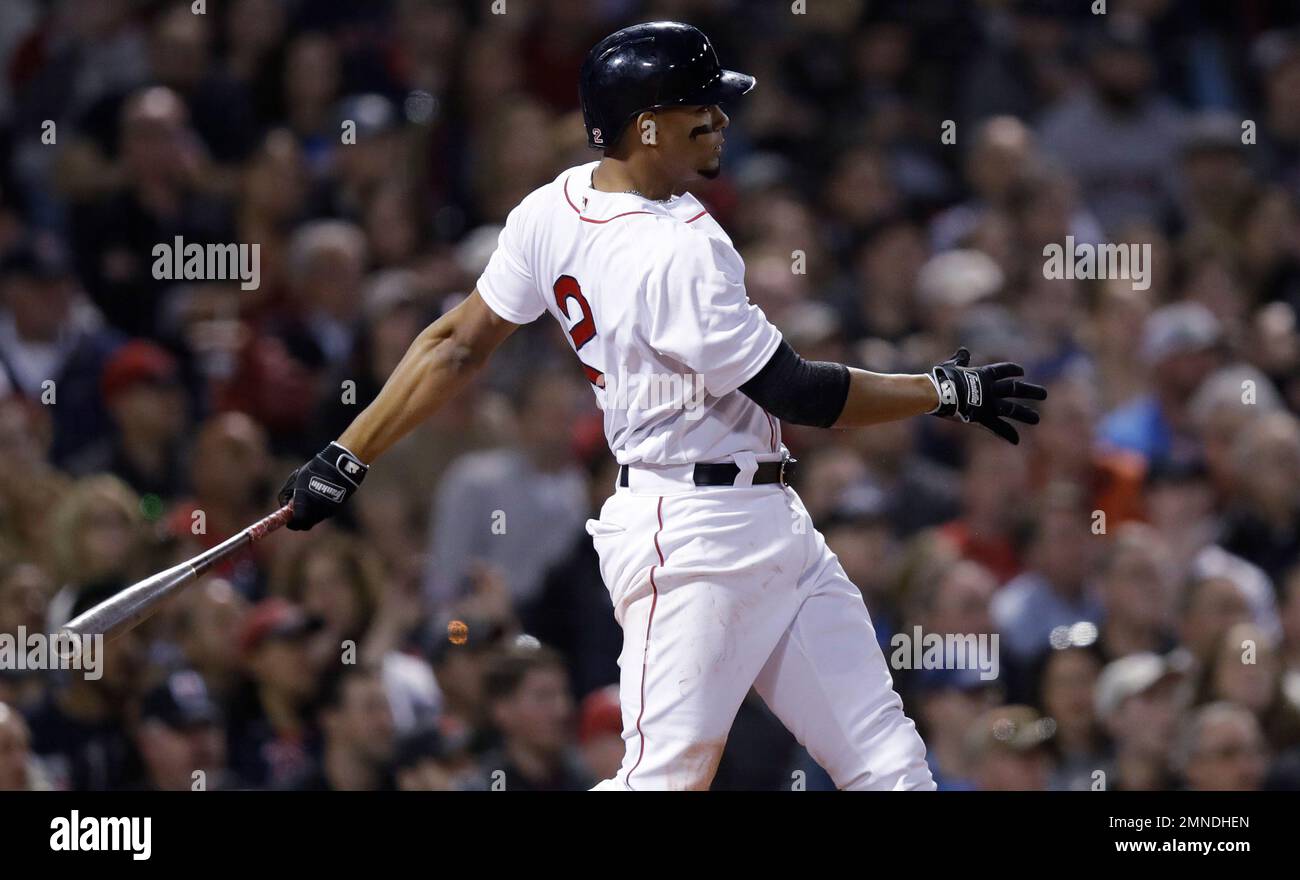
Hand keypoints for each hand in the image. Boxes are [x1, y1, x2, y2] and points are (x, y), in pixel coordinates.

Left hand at [277, 442, 368, 530]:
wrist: (340, 467)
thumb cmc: (315, 471)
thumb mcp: (298, 480)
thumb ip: (292, 494)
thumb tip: (288, 504)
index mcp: (304, 505)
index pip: (296, 523)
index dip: (291, 522)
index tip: (289, 519)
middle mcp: (316, 512)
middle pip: (306, 525)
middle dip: (301, 521)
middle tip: (298, 514)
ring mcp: (327, 511)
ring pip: (316, 519)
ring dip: (311, 514)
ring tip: (311, 500)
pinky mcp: (336, 508)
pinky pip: (325, 513)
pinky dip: (321, 509)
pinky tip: (321, 497)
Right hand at [927, 348, 1046, 444]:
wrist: (940, 392)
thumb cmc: (942, 378)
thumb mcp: (951, 365)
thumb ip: (960, 360)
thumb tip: (963, 351)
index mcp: (984, 374)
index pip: (1004, 370)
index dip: (1013, 370)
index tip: (1021, 372)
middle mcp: (992, 389)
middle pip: (1016, 389)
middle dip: (1031, 391)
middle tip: (1044, 394)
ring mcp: (990, 404)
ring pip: (1013, 410)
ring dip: (1025, 414)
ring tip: (1037, 419)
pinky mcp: (984, 417)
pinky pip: (999, 427)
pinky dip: (1007, 434)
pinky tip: (1016, 440)